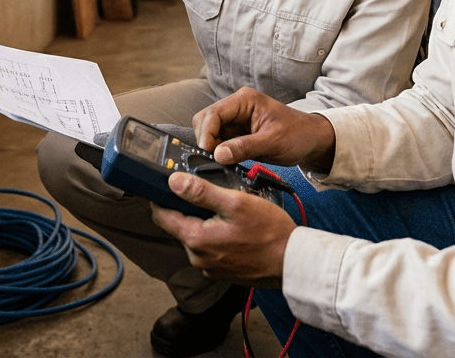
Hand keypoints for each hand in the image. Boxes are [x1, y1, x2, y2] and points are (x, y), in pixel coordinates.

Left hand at [150, 172, 295, 288]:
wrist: (292, 262)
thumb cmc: (269, 232)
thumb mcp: (235, 203)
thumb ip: (201, 193)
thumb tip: (173, 182)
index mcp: (196, 240)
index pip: (162, 217)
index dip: (162, 198)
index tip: (168, 184)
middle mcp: (198, 258)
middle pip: (180, 226)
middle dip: (189, 209)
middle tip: (211, 193)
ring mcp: (210, 268)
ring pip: (196, 237)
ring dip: (205, 222)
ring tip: (228, 211)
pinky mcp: (222, 272)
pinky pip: (210, 249)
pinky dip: (217, 236)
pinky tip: (236, 229)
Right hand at [193, 88, 336, 171]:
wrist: (312, 140)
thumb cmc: (298, 135)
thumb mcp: (273, 142)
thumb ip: (244, 147)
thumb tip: (217, 154)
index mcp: (244, 100)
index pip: (213, 113)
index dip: (206, 134)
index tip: (208, 153)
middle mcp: (236, 107)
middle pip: (206, 121)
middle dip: (206, 140)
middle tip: (213, 160)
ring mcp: (235, 120)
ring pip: (209, 133)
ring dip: (211, 148)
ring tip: (221, 162)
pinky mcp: (236, 134)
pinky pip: (219, 142)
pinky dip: (218, 153)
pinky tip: (226, 162)